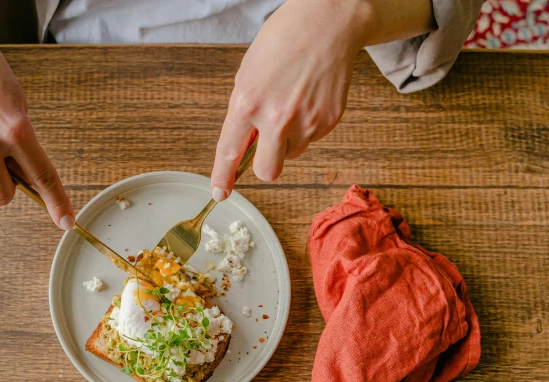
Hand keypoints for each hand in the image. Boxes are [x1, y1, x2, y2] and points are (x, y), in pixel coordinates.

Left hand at [210, 0, 433, 200]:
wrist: (328, 22)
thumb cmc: (285, 40)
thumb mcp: (249, 74)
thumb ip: (244, 112)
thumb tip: (244, 143)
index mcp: (247, 102)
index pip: (230, 150)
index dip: (223, 176)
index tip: (219, 192)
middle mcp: (276, 117)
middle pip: (268, 171)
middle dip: (266, 165)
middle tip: (268, 146)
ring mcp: (306, 122)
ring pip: (291, 154)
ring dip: (288, 140)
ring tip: (293, 104)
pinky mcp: (329, 121)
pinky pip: (312, 139)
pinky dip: (308, 127)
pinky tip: (309, 99)